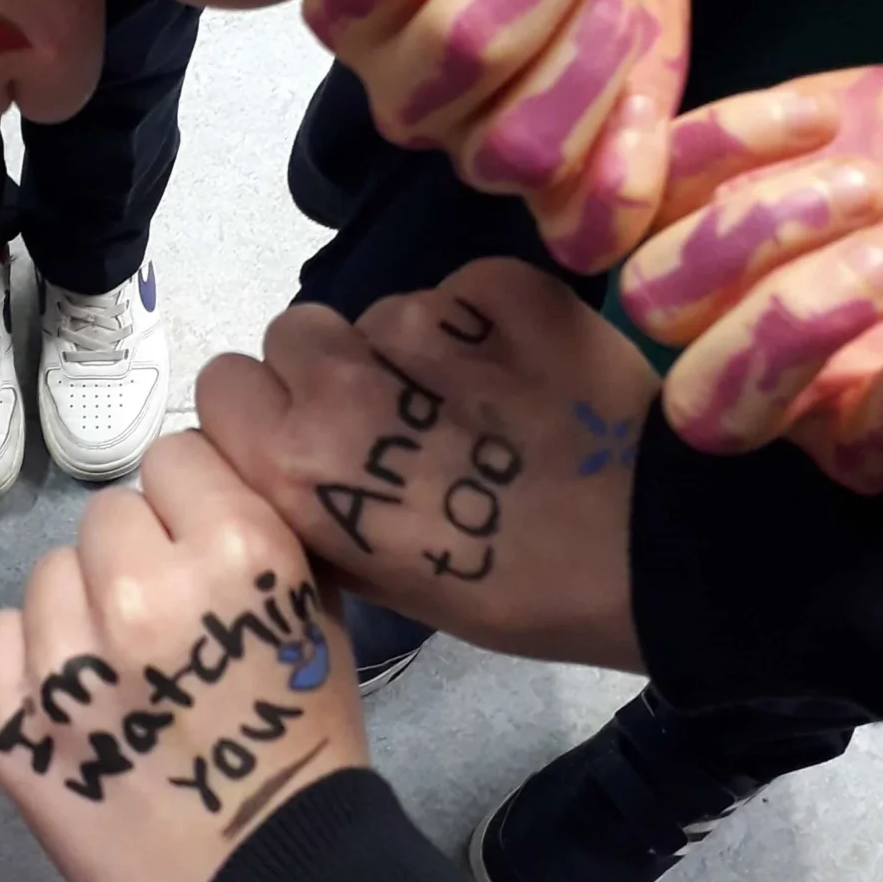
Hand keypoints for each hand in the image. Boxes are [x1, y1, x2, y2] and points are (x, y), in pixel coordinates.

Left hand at [0, 431, 366, 881]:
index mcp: (232, 552)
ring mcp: (67, 664)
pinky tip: (75, 697)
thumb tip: (203, 485)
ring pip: (47, 574)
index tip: (200, 546)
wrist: (269, 877)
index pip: (174, 457)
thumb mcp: (316, 616)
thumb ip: (260, 534)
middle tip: (164, 619)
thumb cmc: (305, 741)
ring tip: (122, 669)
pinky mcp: (14, 725)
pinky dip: (29, 660)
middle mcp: (140, 593)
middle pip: (105, 515)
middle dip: (135, 555)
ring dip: (81, 608)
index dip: (190, 500)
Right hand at [197, 257, 651, 667]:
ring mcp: (428, 325)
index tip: (311, 441)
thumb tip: (287, 463)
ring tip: (482, 407)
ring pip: (380, 312)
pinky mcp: (500, 286)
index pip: (222, 388)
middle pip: (291, 335)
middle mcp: (344, 384)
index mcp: (300, 467)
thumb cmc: (514, 595)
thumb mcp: (385, 582)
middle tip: (396, 421)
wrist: (660, 554)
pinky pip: (459, 290)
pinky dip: (484, 324)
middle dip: (329, 370)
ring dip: (412, 351)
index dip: (265, 414)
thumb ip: (313, 507)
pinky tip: (528, 376)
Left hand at [620, 65, 882, 491]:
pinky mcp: (673, 206)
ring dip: (752, 232)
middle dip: (793, 325)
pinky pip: (635, 196)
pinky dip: (702, 152)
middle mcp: (770, 388)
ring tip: (866, 175)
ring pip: (658, 298)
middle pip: (715, 408)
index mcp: (876, 430)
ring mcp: (703, 300)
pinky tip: (809, 115)